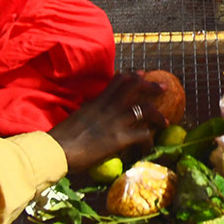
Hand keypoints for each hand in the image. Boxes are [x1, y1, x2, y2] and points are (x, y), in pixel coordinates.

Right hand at [48, 72, 165, 169]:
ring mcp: (116, 122)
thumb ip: (91, 111)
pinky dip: (149, 139)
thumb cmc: (62, 137)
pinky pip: (142, 135)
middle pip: (136, 88)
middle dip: (151, 86)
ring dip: (158, 115)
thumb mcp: (79, 116)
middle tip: (163, 87)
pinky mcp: (119, 139)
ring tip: (166, 121)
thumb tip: (95, 113)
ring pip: (144, 109)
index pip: (119, 80)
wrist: (58, 150)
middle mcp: (109, 107)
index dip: (133, 75)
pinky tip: (150, 145)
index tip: (142, 73)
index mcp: (98, 101)